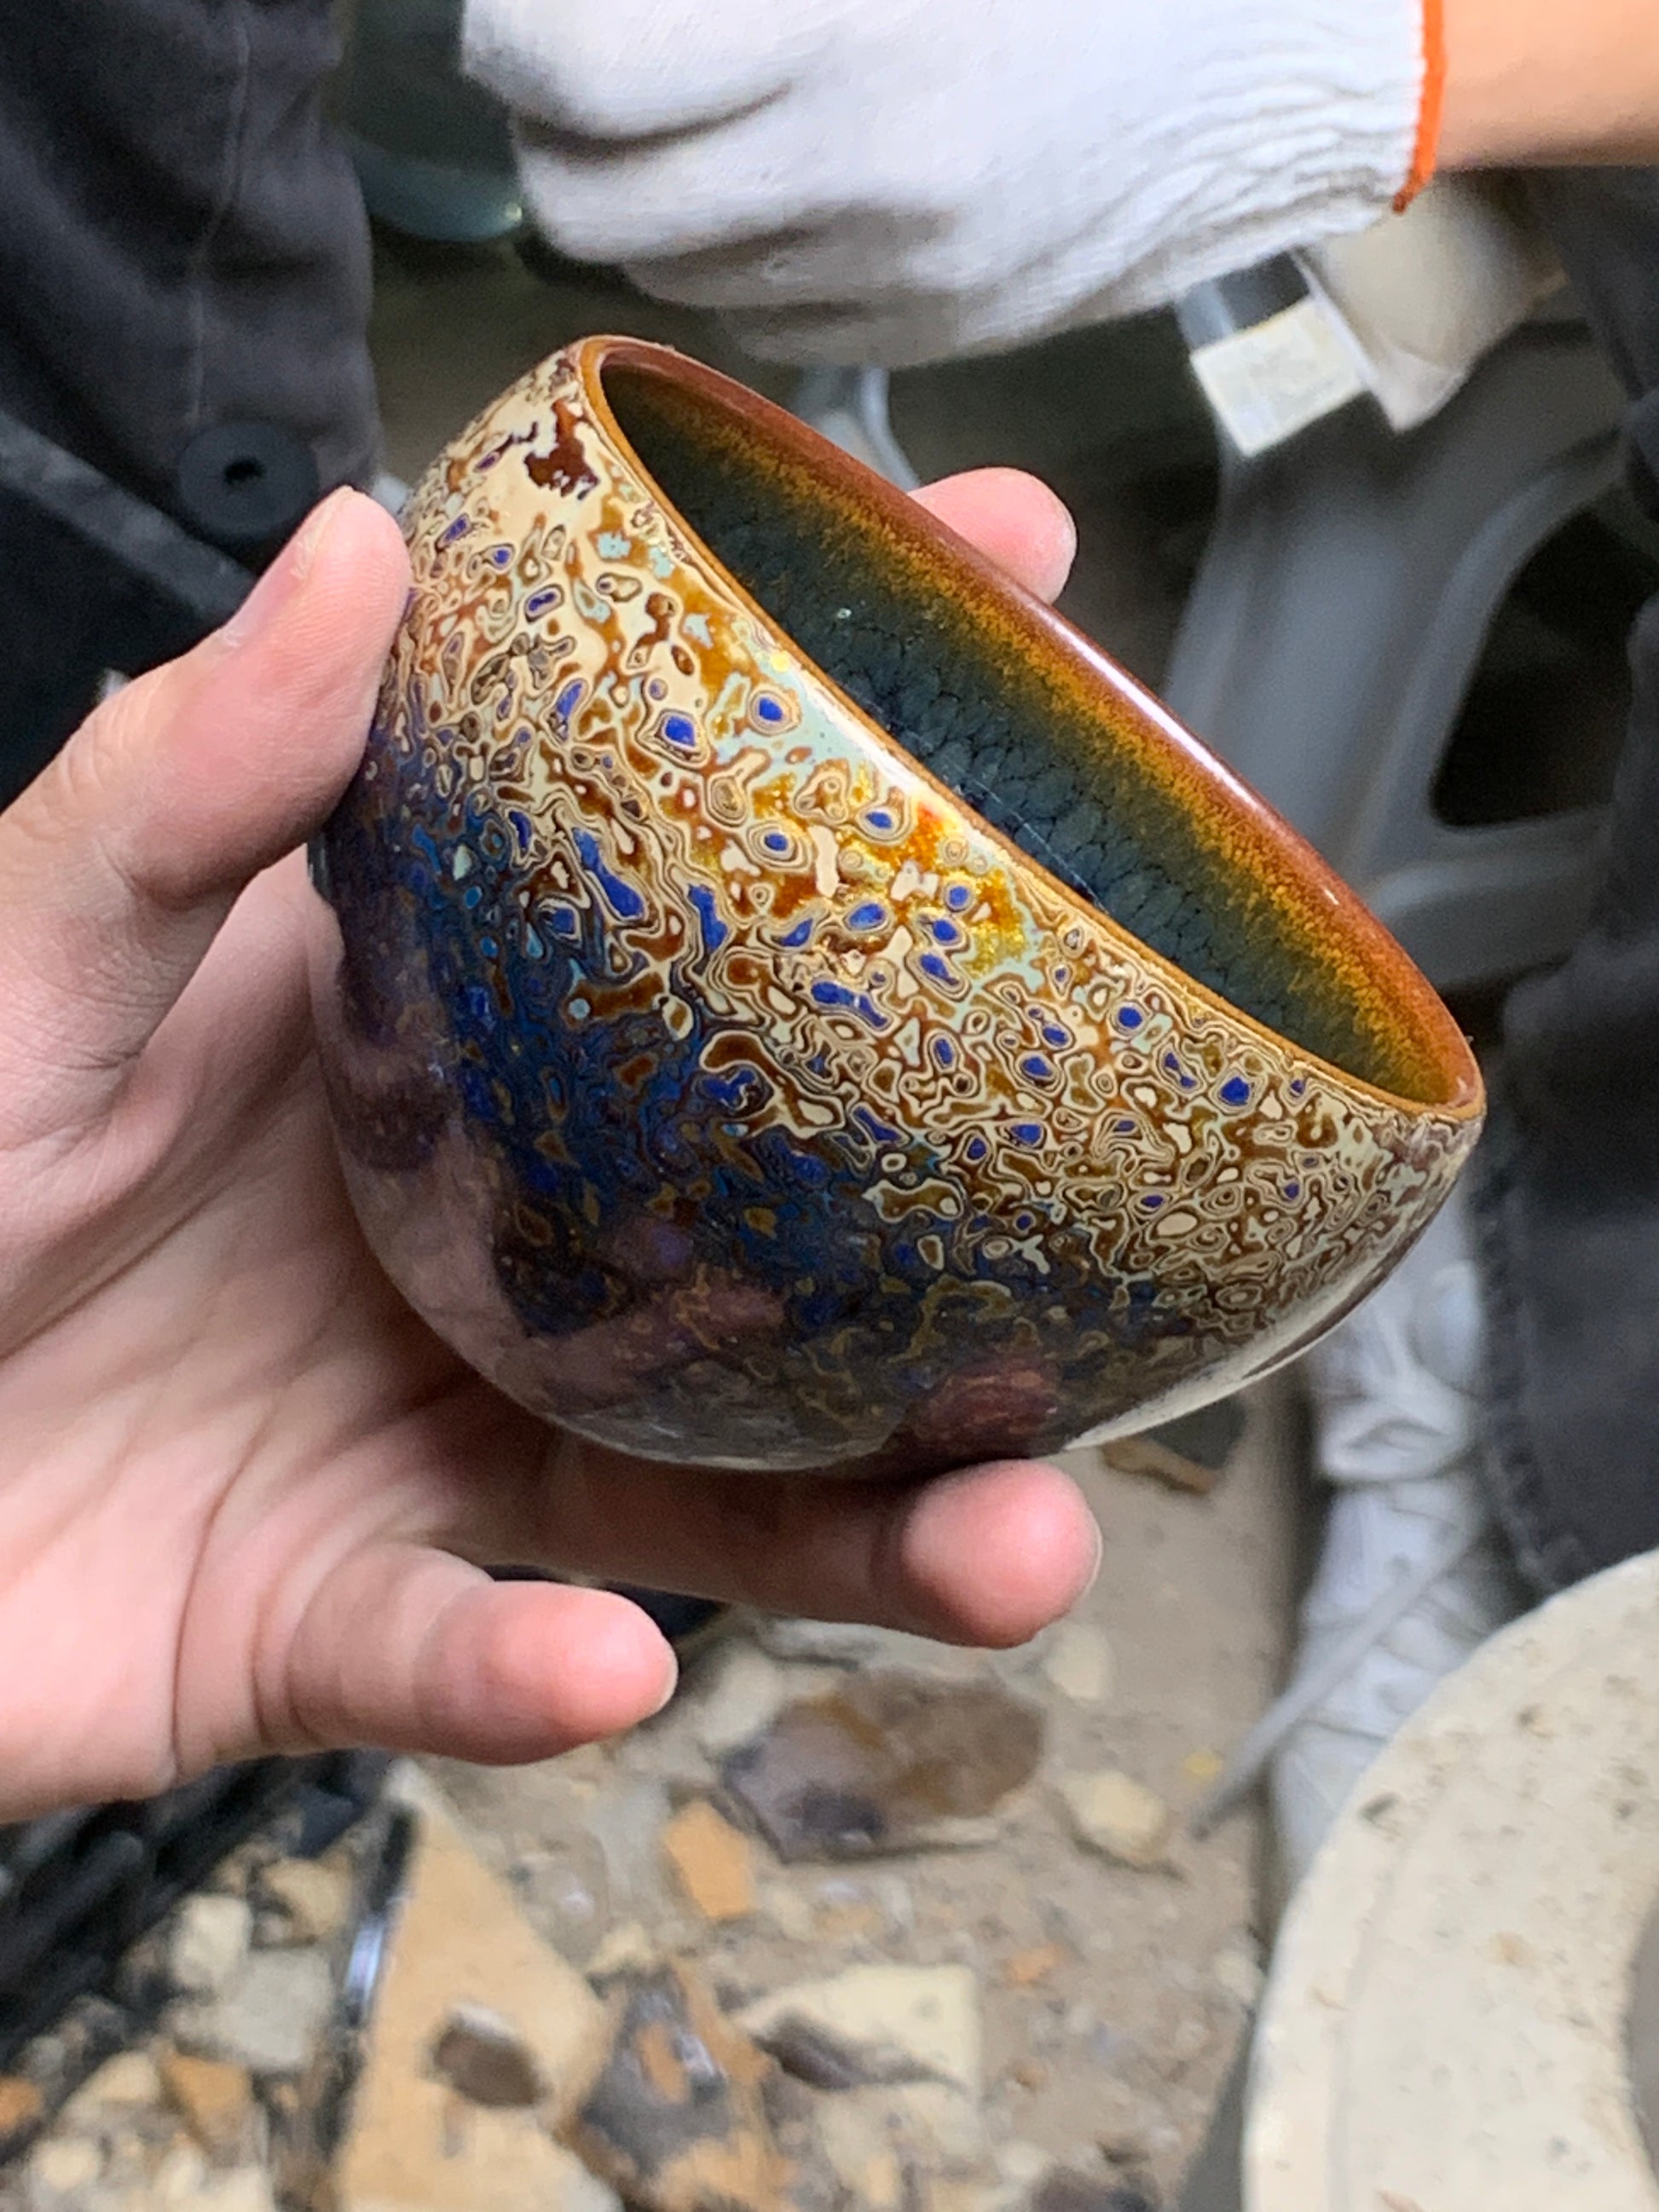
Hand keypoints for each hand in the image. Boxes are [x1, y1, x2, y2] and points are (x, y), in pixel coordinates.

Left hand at [0, 471, 1094, 1819]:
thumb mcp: (28, 958)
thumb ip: (181, 791)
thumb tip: (360, 551)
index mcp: (440, 1048)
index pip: (691, 894)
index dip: (864, 752)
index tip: (1027, 591)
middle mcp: (488, 1243)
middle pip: (788, 1242)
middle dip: (989, 1250)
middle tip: (1152, 1222)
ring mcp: (429, 1435)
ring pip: (713, 1502)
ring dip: (874, 1536)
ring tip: (1016, 1542)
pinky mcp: (333, 1621)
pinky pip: (452, 1656)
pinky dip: (520, 1678)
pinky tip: (594, 1673)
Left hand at [465, 0, 1427, 363]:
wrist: (1300, 56)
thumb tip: (628, 6)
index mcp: (845, 38)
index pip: (574, 77)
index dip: (516, 38)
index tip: (524, 14)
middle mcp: (856, 187)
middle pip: (594, 209)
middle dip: (559, 139)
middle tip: (584, 72)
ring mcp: (899, 285)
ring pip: (674, 279)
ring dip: (644, 206)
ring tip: (686, 124)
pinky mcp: (937, 338)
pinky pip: (770, 328)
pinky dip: (738, 266)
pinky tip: (778, 191)